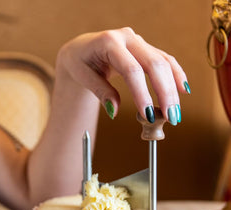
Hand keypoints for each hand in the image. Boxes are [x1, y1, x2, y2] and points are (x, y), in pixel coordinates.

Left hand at [56, 27, 189, 124]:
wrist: (82, 49)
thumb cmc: (79, 62)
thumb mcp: (82, 76)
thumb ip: (100, 91)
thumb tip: (115, 111)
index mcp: (109, 42)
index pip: (131, 70)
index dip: (142, 93)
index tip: (147, 115)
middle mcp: (127, 38)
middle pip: (154, 64)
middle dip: (165, 92)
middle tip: (170, 117)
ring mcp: (138, 41)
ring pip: (164, 62)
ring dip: (173, 88)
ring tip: (175, 112)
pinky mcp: (145, 48)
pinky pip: (165, 60)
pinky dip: (175, 75)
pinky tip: (183, 90)